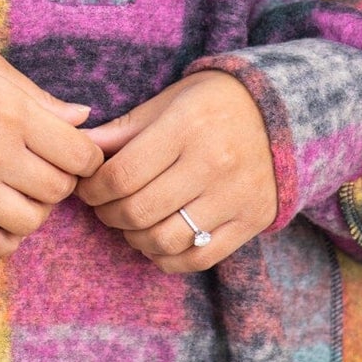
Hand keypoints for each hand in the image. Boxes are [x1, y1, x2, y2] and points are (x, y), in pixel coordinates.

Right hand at [0, 31, 105, 258]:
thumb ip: (40, 99)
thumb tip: (83, 117)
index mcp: (13, 113)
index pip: (79, 155)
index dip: (88, 157)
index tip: (77, 152)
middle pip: (58, 190)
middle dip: (63, 181)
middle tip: (48, 167)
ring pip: (28, 222)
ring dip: (36, 209)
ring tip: (24, 190)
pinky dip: (6, 238)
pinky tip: (3, 216)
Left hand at [75, 71, 278, 270]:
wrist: (283, 112)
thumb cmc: (212, 104)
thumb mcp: (167, 102)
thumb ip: (122, 130)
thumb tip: (78, 149)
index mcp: (187, 126)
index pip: (122, 174)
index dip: (93, 189)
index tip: (89, 187)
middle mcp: (214, 163)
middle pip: (139, 211)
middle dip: (108, 214)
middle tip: (104, 206)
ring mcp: (236, 196)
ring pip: (165, 240)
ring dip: (134, 238)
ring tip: (130, 223)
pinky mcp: (252, 221)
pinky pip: (198, 259)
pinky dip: (167, 258)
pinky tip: (158, 240)